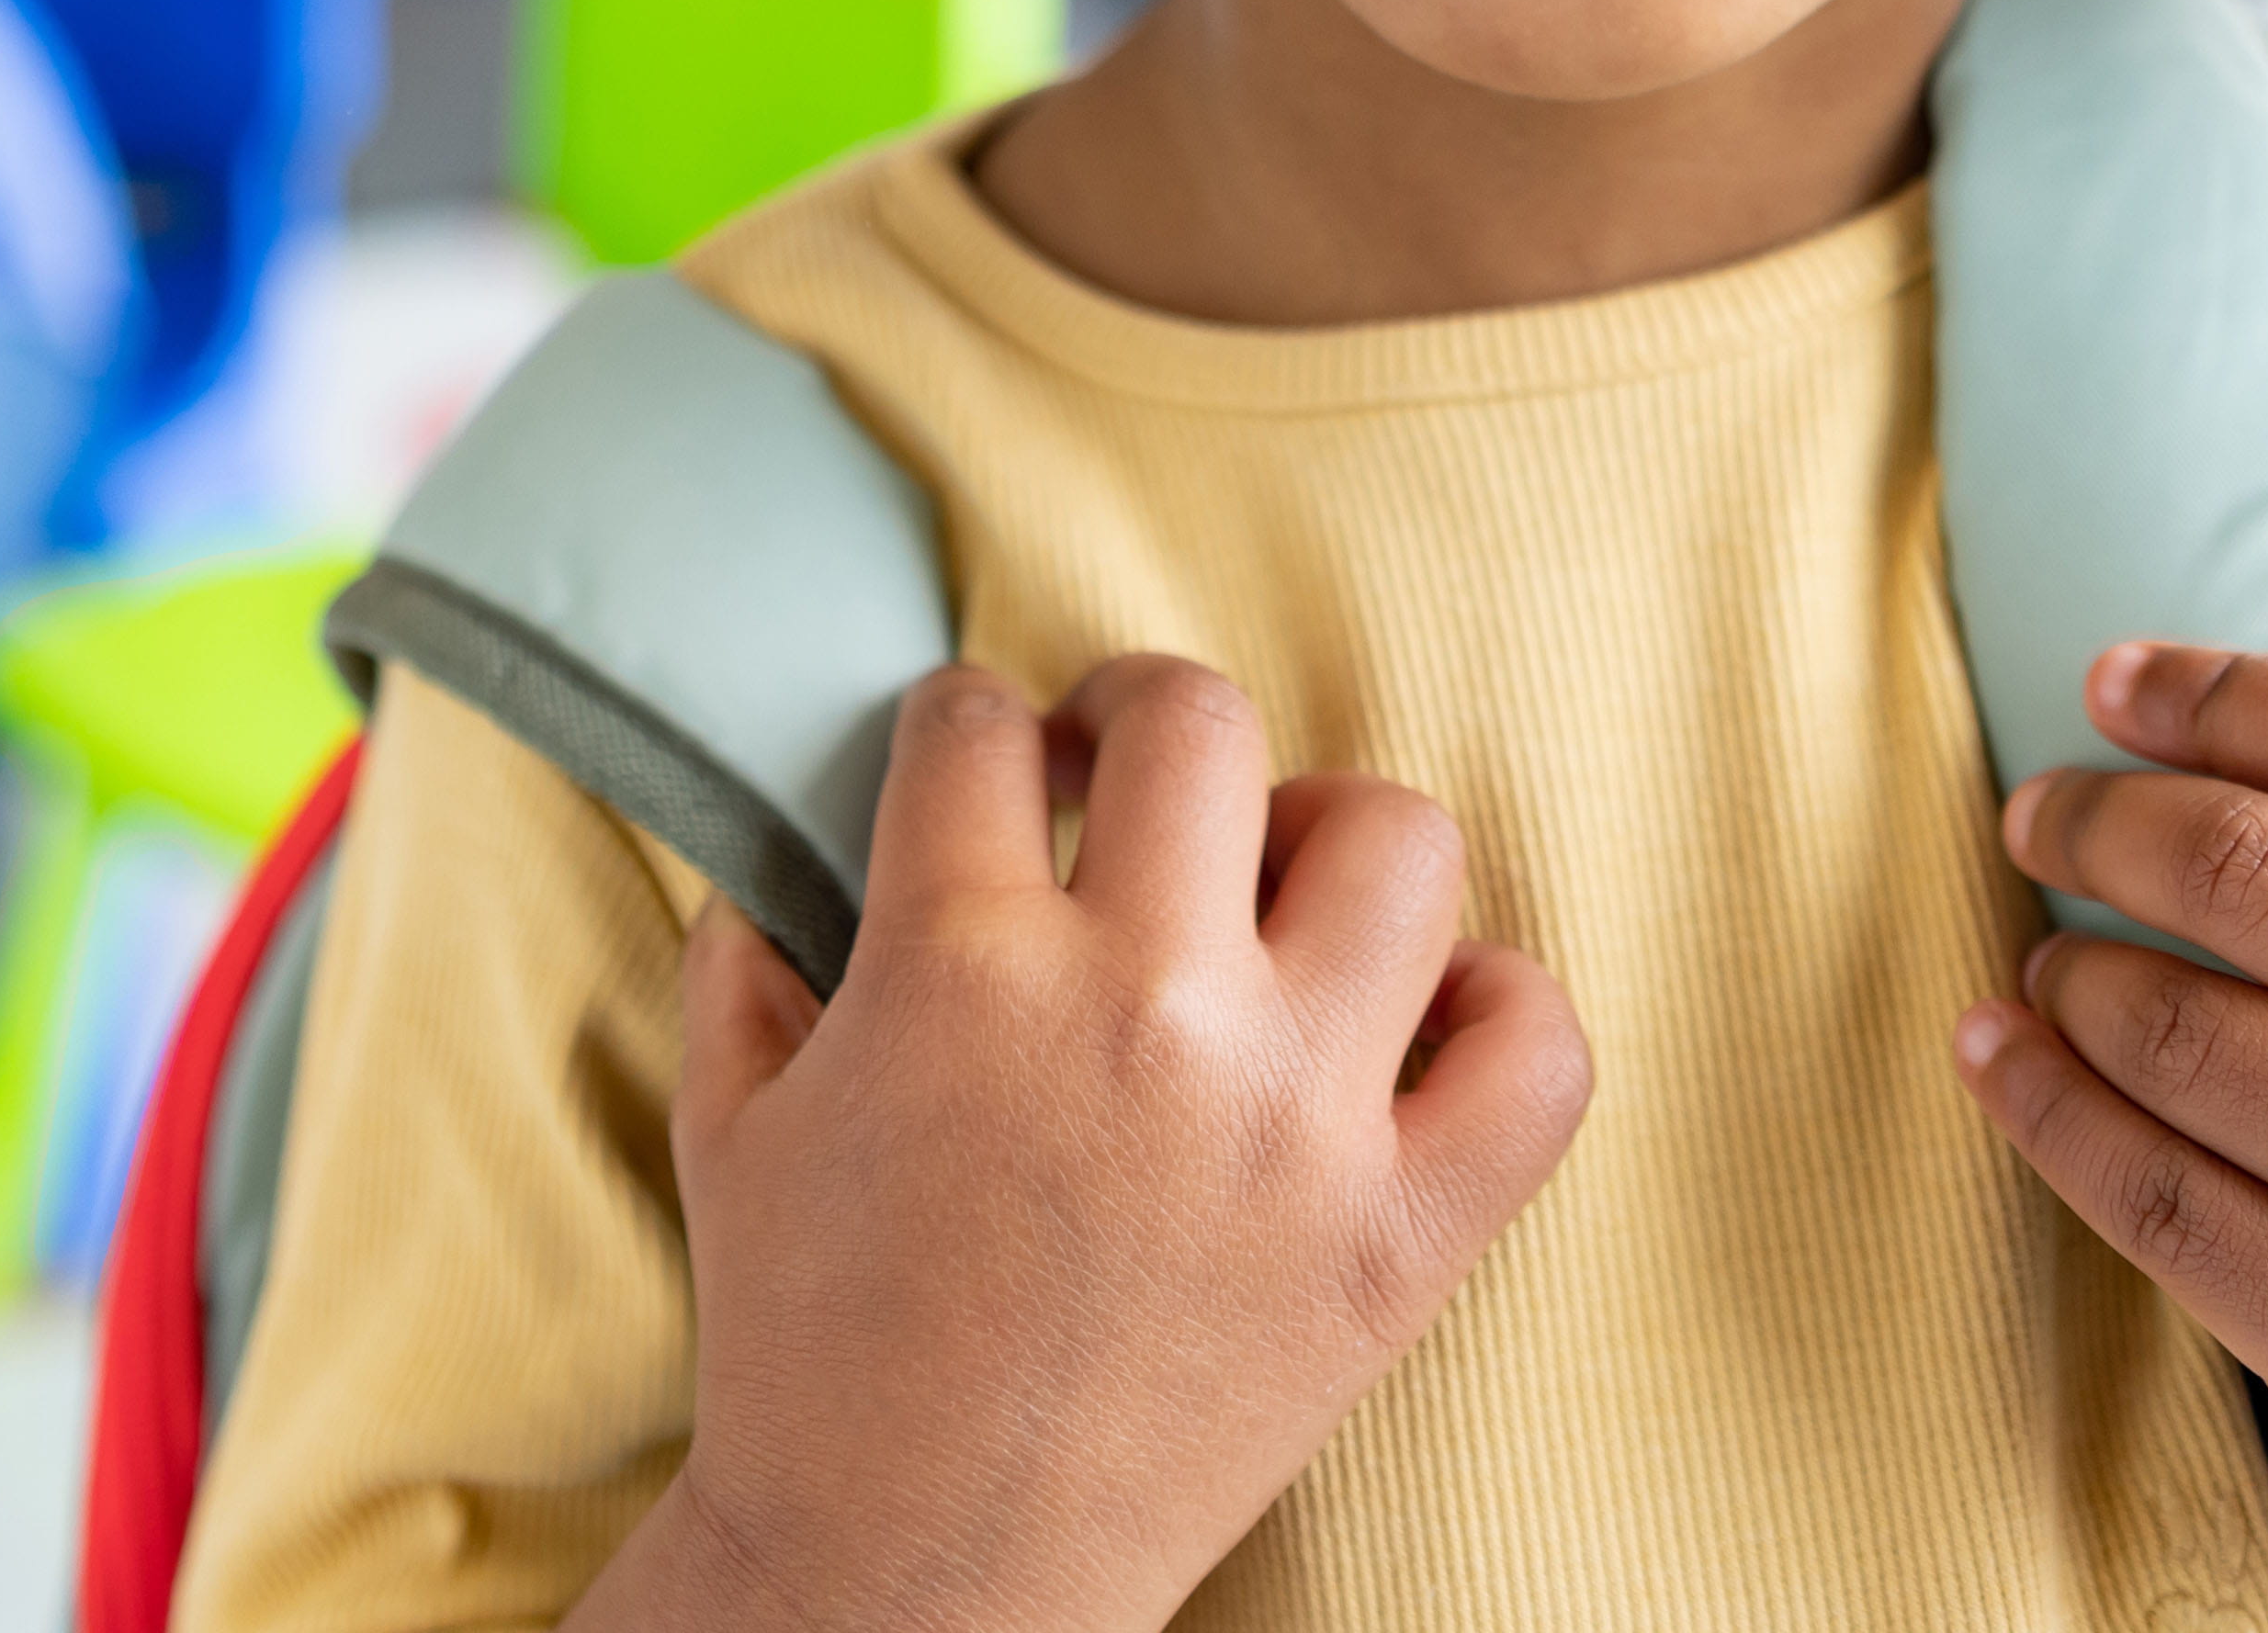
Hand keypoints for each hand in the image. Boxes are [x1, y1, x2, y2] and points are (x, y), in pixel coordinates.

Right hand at [601, 657, 1591, 1632]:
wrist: (913, 1580)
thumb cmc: (809, 1360)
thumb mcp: (732, 1133)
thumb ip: (747, 970)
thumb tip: (771, 872)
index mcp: (959, 964)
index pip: (979, 726)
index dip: (972, 730)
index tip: (985, 772)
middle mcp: (1144, 1007)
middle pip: (1199, 724)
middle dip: (1140, 720)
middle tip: (1124, 782)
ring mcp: (1294, 1117)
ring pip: (1397, 842)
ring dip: (1327, 844)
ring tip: (1277, 897)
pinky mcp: (1399, 1236)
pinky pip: (1536, 1053)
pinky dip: (1499, 1015)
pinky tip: (1414, 1030)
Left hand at [1952, 646, 2267, 1632]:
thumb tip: (2211, 738)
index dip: (2215, 691)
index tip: (2113, 686)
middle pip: (2250, 868)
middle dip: (2101, 820)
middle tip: (2043, 816)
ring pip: (2177, 1036)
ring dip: (2068, 973)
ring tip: (2051, 959)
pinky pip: (2155, 1204)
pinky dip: (2048, 1112)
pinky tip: (2006, 1060)